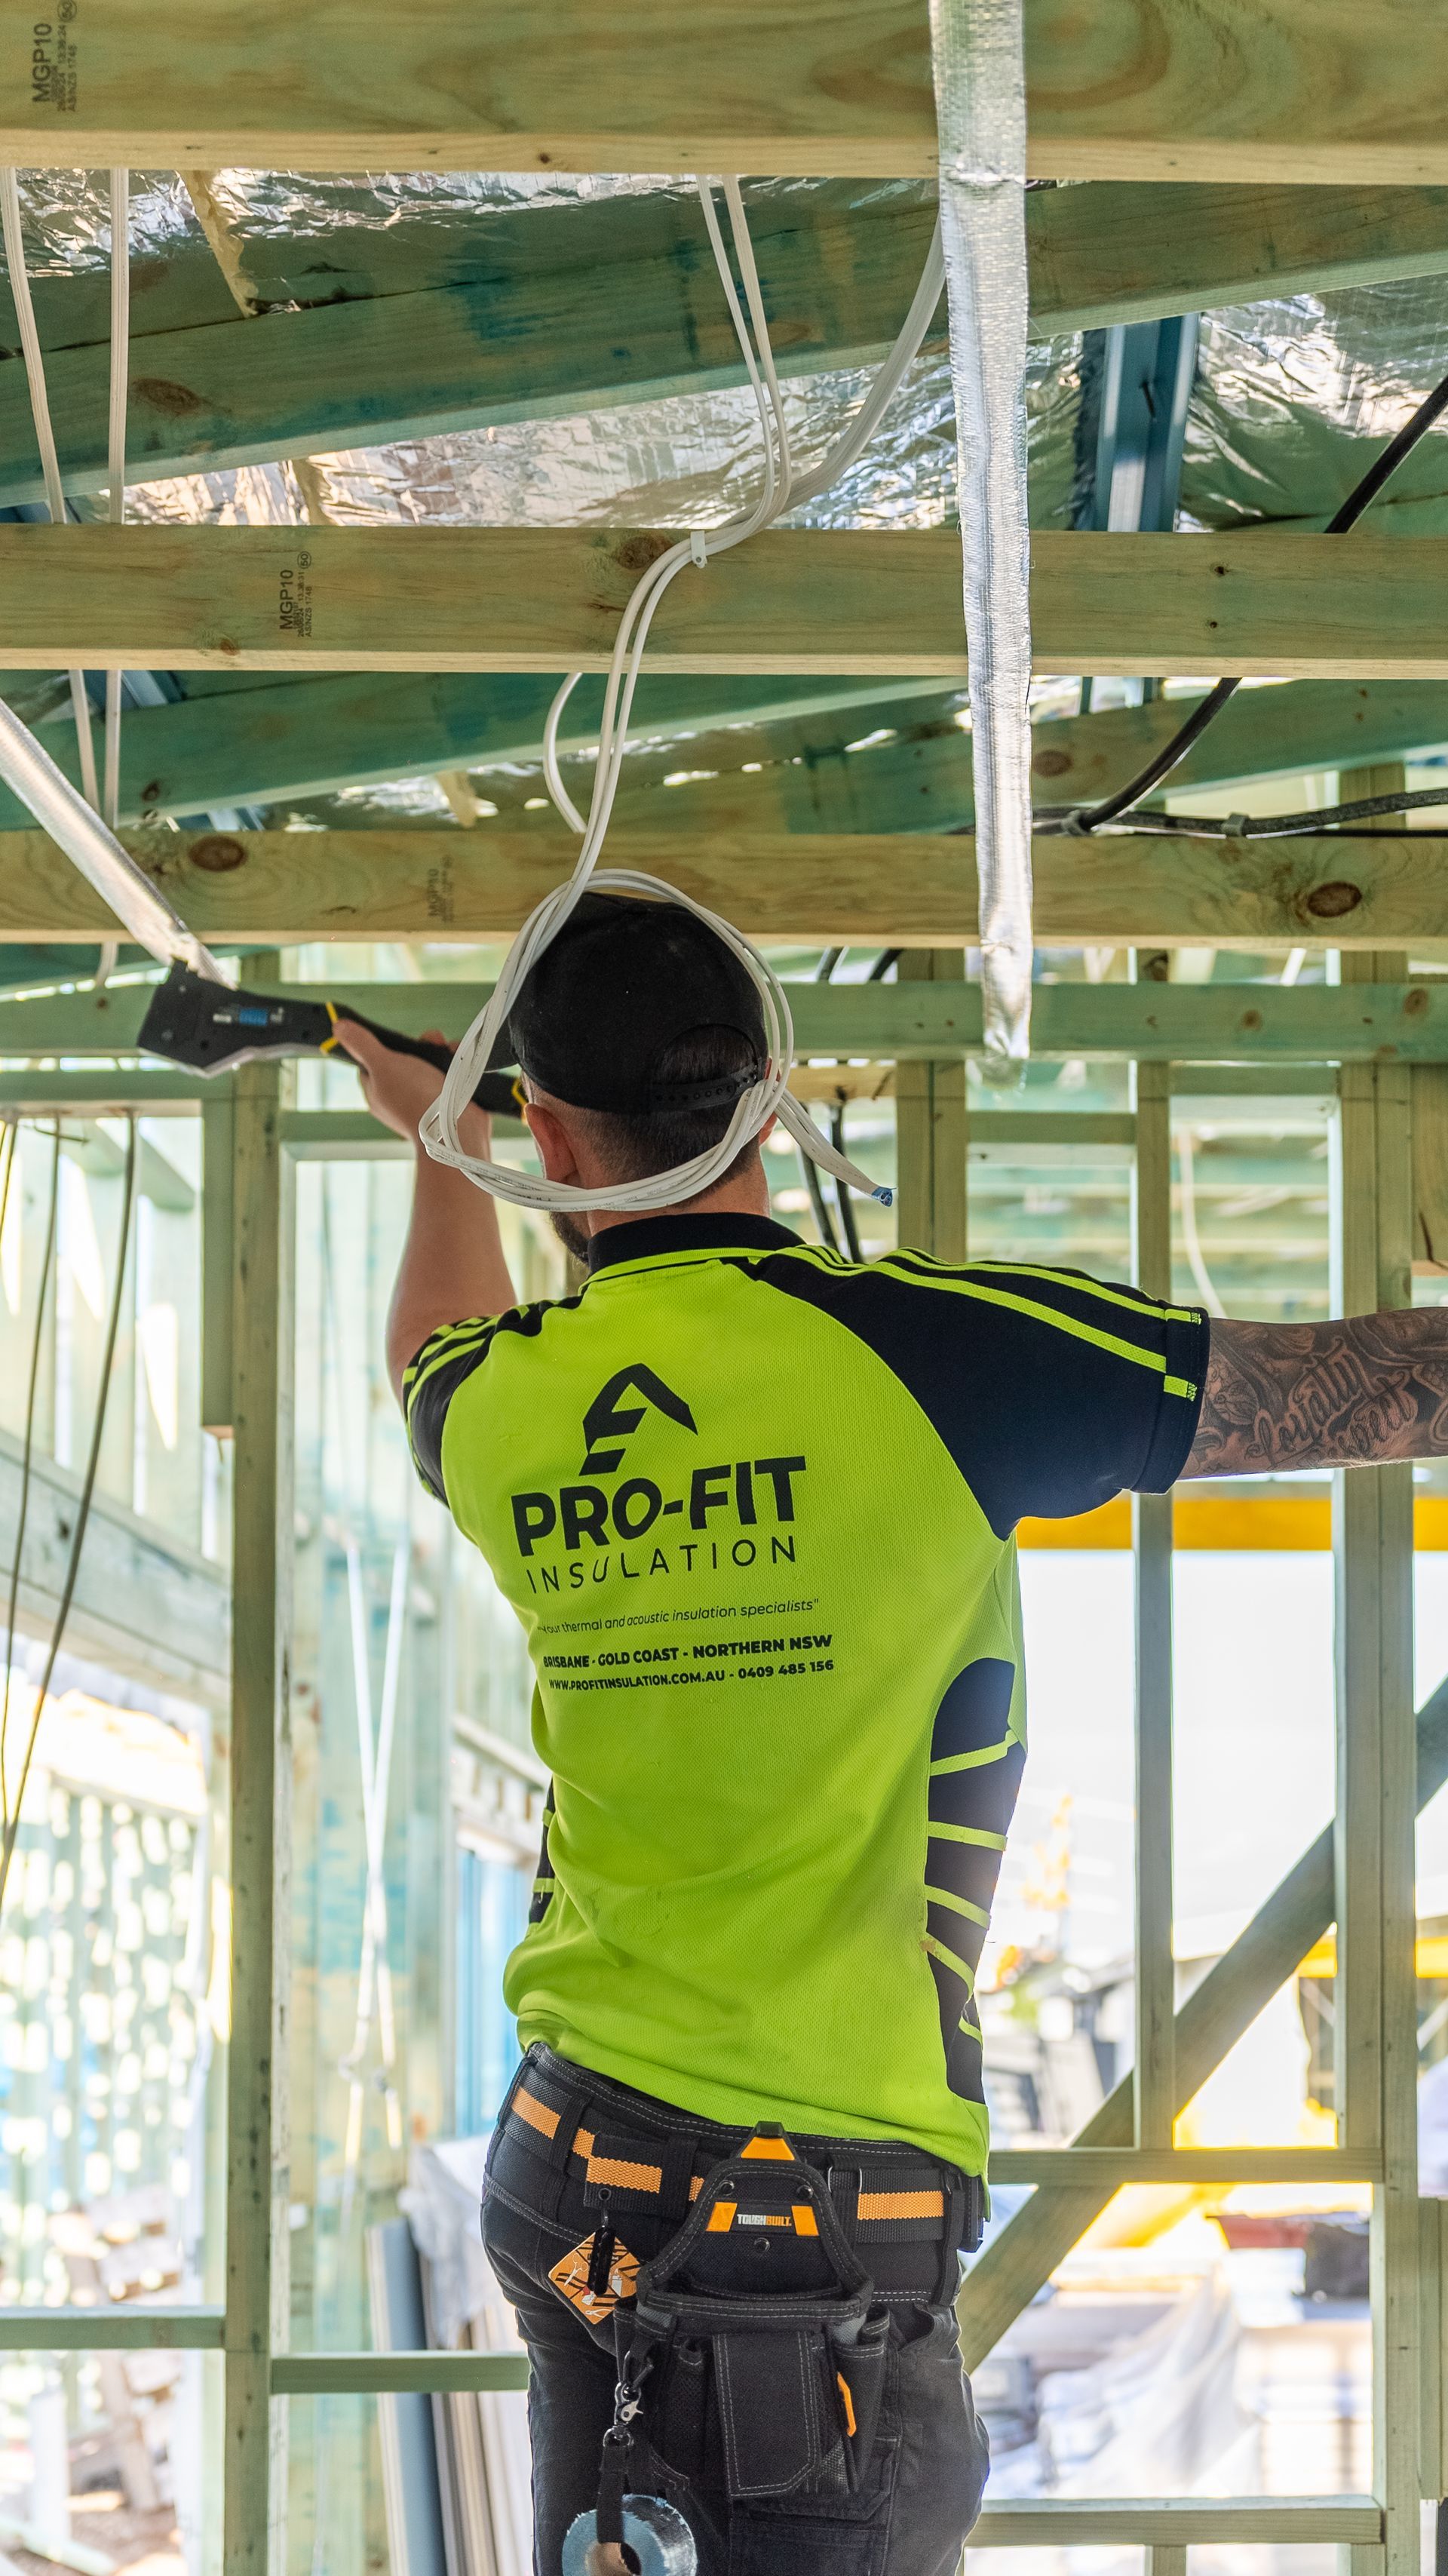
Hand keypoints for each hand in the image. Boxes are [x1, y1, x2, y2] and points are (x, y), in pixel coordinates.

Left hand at [334, 1022, 491, 1157]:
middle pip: (406, 1059)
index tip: (395, 1038)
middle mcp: (400, 1097)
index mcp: (378, 1093)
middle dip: (421, 1045)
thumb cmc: (414, 1098)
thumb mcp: (383, 1065)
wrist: (455, 1129)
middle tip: (430, 1041)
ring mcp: (426, 1099)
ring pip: (431, 1063)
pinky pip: (452, 1073)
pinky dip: (458, 1063)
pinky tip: (459, 1060)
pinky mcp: (449, 1100)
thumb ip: (362, 1045)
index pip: (372, 1063)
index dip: (382, 1046)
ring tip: (447, 1050)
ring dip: (441, 1051)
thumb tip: (338, 1027)